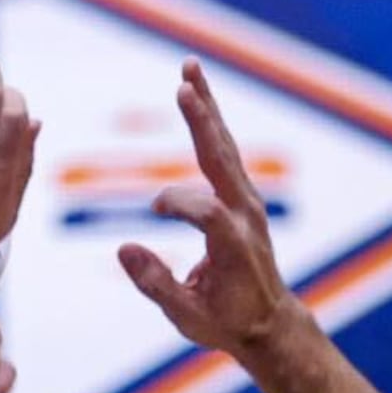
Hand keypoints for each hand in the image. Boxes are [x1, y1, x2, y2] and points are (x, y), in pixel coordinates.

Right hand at [116, 61, 297, 356]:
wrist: (268, 322)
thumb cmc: (224, 321)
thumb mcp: (188, 317)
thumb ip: (156, 284)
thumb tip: (123, 248)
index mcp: (235, 245)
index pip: (205, 209)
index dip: (177, 204)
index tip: (154, 210)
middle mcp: (246, 215)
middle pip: (222, 159)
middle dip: (202, 122)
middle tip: (184, 84)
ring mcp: (247, 202)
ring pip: (223, 146)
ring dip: (206, 107)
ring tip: (190, 70)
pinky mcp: (242, 196)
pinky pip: (223, 152)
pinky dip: (209, 121)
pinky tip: (195, 94)